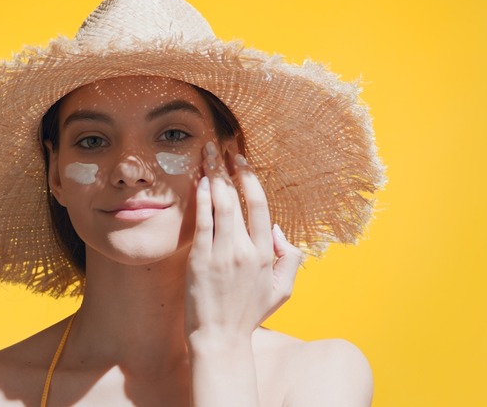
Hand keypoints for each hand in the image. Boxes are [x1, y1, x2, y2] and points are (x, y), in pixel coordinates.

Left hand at [185, 141, 304, 342]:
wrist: (220, 337)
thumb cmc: (248, 314)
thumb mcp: (282, 290)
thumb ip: (289, 259)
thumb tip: (278, 231)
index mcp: (265, 254)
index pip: (260, 206)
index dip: (251, 180)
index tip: (241, 161)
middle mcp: (246, 250)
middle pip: (239, 199)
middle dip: (230, 169)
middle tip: (222, 148)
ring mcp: (222, 254)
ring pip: (220, 205)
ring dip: (213, 176)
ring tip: (206, 155)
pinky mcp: (200, 259)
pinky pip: (202, 222)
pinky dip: (200, 199)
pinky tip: (198, 182)